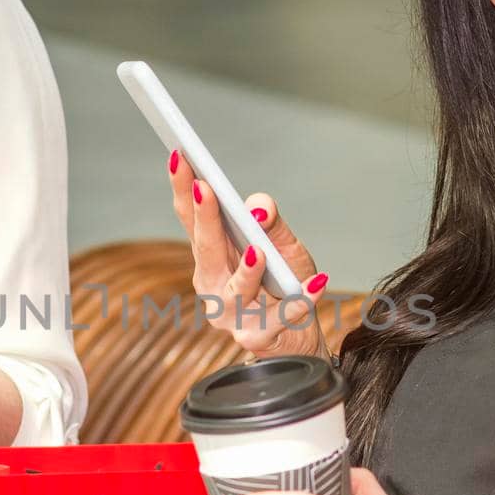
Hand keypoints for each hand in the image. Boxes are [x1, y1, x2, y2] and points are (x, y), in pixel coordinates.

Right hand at [166, 150, 327, 357]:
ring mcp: (231, 315)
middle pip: (205, 250)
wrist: (301, 336)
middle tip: (204, 188)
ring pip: (236, 290)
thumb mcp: (284, 244)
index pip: (192, 219)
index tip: (178, 156)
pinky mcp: (257, 337)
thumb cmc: (286, 284)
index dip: (183, 188)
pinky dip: (299, 301)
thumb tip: (257, 209)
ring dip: (246, 271)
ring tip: (257, 251)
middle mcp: (212, 285)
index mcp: (212, 257)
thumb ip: (270, 221)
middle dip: (204, 218)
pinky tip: (316, 284)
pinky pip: (281, 317)